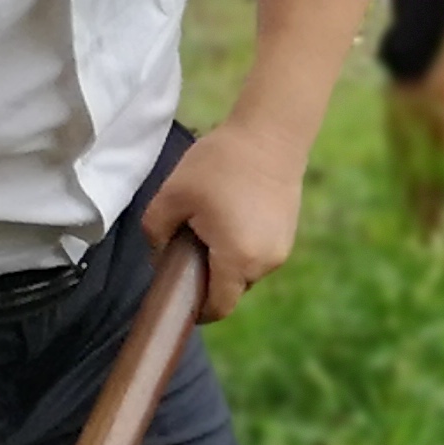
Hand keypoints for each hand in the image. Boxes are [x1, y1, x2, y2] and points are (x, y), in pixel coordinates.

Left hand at [140, 118, 304, 320]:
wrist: (271, 134)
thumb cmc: (220, 163)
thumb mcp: (173, 195)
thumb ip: (155, 233)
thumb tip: (158, 257)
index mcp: (237, 258)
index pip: (217, 307)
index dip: (195, 310)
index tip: (178, 296)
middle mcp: (265, 262)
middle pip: (231, 291)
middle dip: (208, 279)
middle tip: (188, 248)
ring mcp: (281, 249)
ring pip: (245, 273)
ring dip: (225, 262)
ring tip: (210, 227)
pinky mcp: (288, 234)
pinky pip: (258, 254)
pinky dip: (242, 247)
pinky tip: (230, 217)